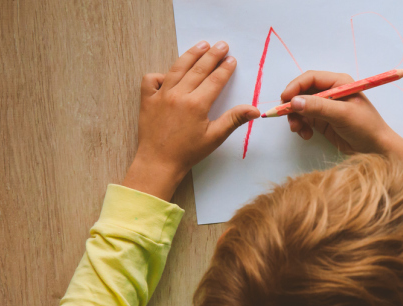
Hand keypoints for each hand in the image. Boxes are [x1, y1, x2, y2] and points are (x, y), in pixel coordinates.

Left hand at [124, 40, 259, 200]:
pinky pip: (151, 79)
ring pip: (177, 68)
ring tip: (201, 45)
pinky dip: (160, 74)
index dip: (225, 69)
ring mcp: (161, 95)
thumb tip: (255, 110)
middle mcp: (178, 95)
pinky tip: (169, 73)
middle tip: (222, 44)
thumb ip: (234, 119)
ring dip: (190, 55)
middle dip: (212, 55)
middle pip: (198, 69)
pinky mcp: (147, 99)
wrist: (158, 162)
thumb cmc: (188, 152)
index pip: (214, 80)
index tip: (231, 59)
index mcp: (196, 104)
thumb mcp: (215, 137)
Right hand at [281, 71, 402, 174]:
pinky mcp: (323, 121)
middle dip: (293, 104)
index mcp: (338, 83)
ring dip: (295, 118)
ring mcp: (326, 107)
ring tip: (298, 130)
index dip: (295, 87)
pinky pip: (304, 120)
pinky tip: (306, 135)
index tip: (285, 100)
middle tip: (287, 118)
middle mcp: (330, 92)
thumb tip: (294, 102)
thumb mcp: (342, 115)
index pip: (310, 78)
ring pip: (301, 107)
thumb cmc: (366, 127)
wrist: (376, 149)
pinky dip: (301, 126)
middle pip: (302, 92)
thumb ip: (318, 107)